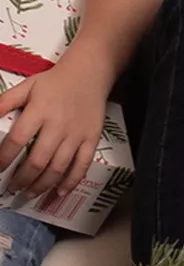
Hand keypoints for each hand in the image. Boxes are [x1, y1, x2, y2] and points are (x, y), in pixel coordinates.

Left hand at [0, 51, 109, 205]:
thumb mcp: (26, 87)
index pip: (16, 140)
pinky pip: (83, 164)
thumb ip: (4, 103)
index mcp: (40, 111)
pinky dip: (71, 181)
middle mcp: (59, 124)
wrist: (90, 73)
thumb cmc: (54, 82)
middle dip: (21, 180)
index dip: (3, 159)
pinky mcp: (92, 137)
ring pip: (59, 167)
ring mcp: (77, 133)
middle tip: (12, 188)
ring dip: (42, 185)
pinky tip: (60, 192)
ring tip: (29, 193)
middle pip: (38, 160)